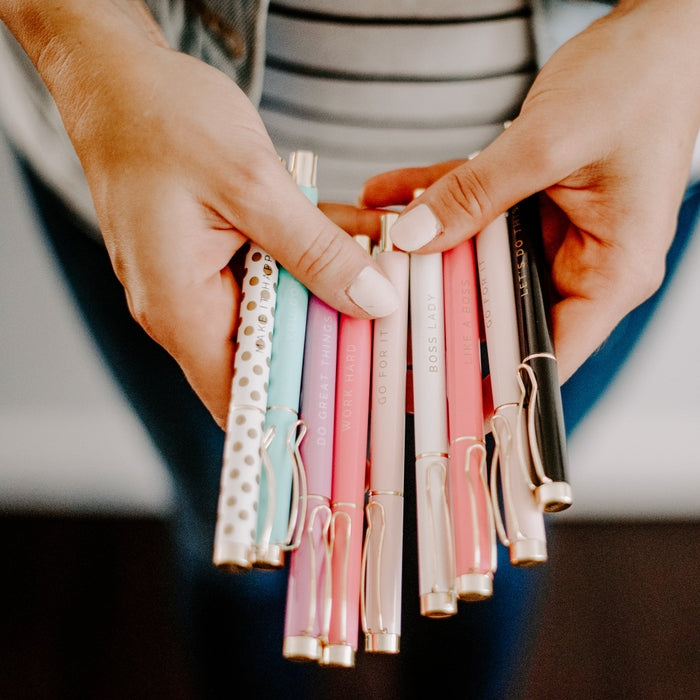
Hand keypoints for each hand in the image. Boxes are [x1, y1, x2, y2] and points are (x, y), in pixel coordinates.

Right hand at [3, 1, 397, 426]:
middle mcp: (184, 308)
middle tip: (391, 330)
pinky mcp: (211, 258)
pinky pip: (270, 275)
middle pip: (268, 358)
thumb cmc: (161, 122)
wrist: (118, 79)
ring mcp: (197, 284)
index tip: (354, 411)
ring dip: (329, 292)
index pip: (241, 400)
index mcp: (181, 309)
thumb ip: (315, 250)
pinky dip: (312, 260)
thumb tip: (371, 301)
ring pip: (277, 313)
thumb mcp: (253, 186)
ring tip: (386, 273)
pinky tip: (357, 237)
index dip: (295, 417)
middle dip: (331, 342)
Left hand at [356, 0, 699, 383]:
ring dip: (428, 250)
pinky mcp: (532, 205)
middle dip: (441, 309)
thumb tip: (414, 237)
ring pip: (480, 262)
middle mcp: (584, 262)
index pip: (550, 353)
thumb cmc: (638, 82)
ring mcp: (555, 235)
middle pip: (503, 311)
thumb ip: (475, 193)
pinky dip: (436, 203)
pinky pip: (476, 214)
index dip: (496, 384)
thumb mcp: (548, 142)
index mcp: (612, 271)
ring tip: (371, 247)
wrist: (657, 30)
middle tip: (382, 316)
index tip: (440, 399)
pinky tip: (388, 197)